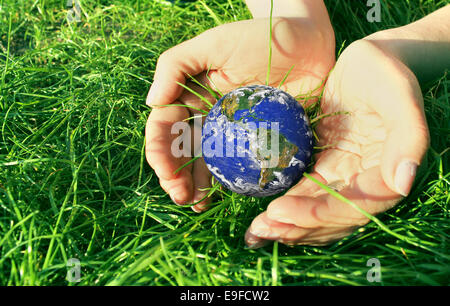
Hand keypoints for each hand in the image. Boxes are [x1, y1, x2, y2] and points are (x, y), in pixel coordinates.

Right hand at [145, 16, 334, 210]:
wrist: (308, 43)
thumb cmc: (259, 37)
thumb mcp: (213, 44)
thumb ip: (176, 65)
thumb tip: (151, 102)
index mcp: (190, 96)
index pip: (165, 127)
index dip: (160, 150)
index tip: (165, 171)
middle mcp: (207, 118)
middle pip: (181, 151)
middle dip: (174, 175)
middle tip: (180, 195)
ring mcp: (232, 133)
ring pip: (205, 164)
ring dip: (195, 186)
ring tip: (194, 203)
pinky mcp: (257, 142)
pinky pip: (237, 166)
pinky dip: (225, 184)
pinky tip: (218, 197)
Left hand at [245, 39, 429, 247]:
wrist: (370, 62)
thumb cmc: (385, 73)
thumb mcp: (399, 95)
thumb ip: (408, 136)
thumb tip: (401, 184)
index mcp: (385, 171)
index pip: (354, 206)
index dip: (319, 214)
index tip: (282, 211)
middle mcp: (364, 182)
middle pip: (332, 217)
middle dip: (296, 227)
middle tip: (259, 230)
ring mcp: (343, 176)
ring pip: (316, 211)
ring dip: (288, 226)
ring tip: (254, 234)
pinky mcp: (326, 167)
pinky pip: (306, 193)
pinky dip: (287, 208)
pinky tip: (264, 217)